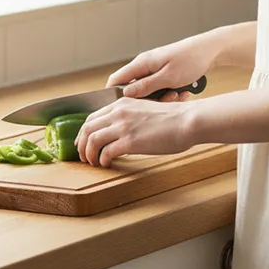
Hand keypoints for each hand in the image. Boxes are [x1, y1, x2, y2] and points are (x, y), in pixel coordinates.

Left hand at [74, 96, 194, 167]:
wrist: (186, 120)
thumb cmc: (171, 118)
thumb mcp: (144, 109)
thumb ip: (129, 116)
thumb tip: (120, 132)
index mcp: (121, 104)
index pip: (92, 117)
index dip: (84, 132)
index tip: (83, 143)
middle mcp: (119, 113)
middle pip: (87, 128)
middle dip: (81, 144)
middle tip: (84, 157)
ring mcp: (123, 126)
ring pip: (92, 140)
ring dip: (89, 154)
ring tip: (94, 163)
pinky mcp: (130, 141)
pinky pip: (106, 152)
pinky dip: (103, 160)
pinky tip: (108, 164)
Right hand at [106, 35, 215, 102]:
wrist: (210, 50)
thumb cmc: (190, 60)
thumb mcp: (168, 77)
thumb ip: (145, 86)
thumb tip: (125, 94)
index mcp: (142, 62)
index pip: (116, 80)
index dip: (112, 96)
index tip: (117, 112)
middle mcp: (145, 65)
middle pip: (133, 88)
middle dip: (145, 100)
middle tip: (161, 102)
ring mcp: (155, 69)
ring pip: (148, 90)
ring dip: (161, 97)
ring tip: (177, 95)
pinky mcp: (164, 73)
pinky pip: (160, 88)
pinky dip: (169, 93)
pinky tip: (183, 92)